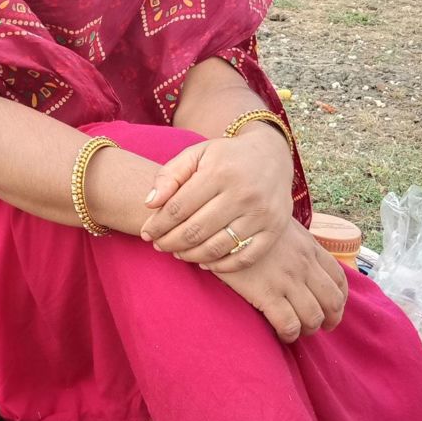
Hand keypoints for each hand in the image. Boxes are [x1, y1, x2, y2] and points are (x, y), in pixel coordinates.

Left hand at [140, 122, 293, 271]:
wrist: (272, 155)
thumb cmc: (225, 156)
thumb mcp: (196, 154)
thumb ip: (170, 175)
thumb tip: (149, 204)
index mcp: (219, 172)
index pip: (179, 207)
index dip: (158, 224)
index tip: (147, 232)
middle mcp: (242, 193)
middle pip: (195, 230)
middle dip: (170, 242)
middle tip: (158, 246)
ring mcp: (261, 214)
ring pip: (217, 248)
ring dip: (190, 255)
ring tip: (177, 252)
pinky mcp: (274, 229)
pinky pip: (244, 258)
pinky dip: (221, 265)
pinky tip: (204, 260)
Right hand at [206, 217, 348, 342]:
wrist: (222, 221)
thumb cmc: (247, 222)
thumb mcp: (279, 224)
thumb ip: (294, 241)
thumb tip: (295, 255)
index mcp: (308, 246)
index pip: (338, 278)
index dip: (339, 299)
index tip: (331, 308)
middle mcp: (303, 264)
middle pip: (332, 302)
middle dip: (330, 319)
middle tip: (319, 325)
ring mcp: (286, 279)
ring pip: (313, 317)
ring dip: (308, 329)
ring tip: (297, 329)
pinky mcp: (267, 293)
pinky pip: (289, 324)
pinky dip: (289, 334)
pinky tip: (280, 332)